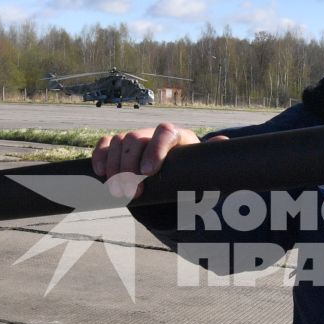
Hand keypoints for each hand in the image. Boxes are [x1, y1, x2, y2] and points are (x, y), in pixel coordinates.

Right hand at [90, 123, 220, 200]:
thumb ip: (209, 156)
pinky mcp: (118, 147)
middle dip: (130, 166)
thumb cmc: (186, 172)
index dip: (155, 150)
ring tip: (118, 190)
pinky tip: (101, 174)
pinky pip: (104, 145)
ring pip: (118, 142)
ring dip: (114, 166)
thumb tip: (223, 141)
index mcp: (176, 135)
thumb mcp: (199, 167)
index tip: (149, 172)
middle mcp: (152, 133)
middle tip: (131, 191)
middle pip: (136, 138)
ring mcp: (134, 138)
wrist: (170, 174)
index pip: (164, 132)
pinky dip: (100, 157)